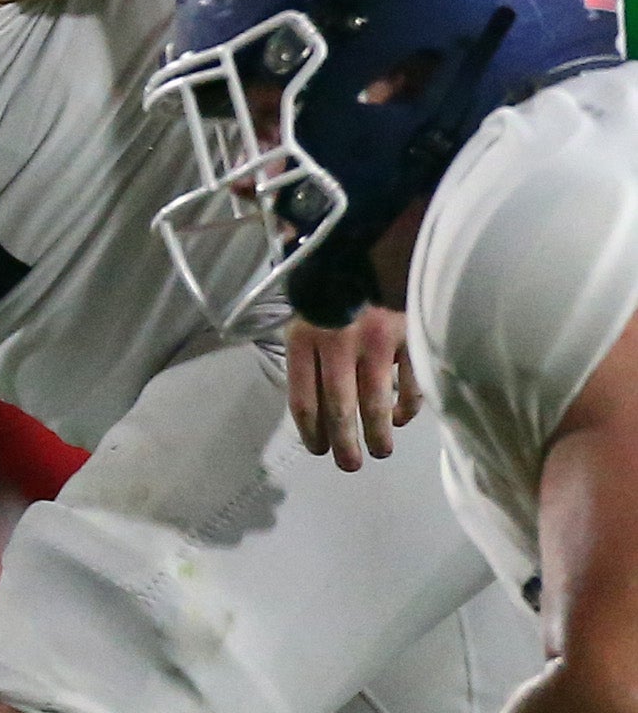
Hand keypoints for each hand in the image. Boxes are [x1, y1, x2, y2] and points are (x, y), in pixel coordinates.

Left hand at [285, 305, 417, 468]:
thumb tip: (315, 409)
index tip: (318, 449)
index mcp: (304, 341)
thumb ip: (308, 359)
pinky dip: (407, 406)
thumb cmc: (329, 291)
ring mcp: (376, 341)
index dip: (311, 432)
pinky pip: (410, 383)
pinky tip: (403, 419)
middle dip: (345, 444)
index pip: (304, 400)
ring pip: (377, 402)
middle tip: (350, 466)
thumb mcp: (303, 319)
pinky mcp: (408, 336)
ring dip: (379, 434)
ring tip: (380, 451)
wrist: (365, 246)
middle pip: (340, 408)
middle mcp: (338, 344)